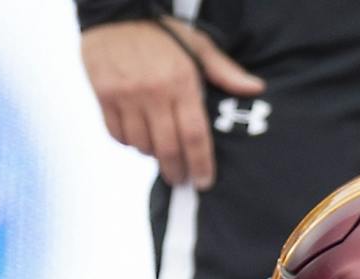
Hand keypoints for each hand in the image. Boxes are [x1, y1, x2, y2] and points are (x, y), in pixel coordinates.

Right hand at [79, 17, 264, 189]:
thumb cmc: (162, 32)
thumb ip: (225, 71)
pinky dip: (129, 142)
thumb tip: (255, 88)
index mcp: (181, 83)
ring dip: (152, 155)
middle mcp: (153, 92)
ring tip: (160, 152)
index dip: (200, 164)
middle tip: (181, 179)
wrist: (114, 13)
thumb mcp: (198, 45)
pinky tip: (138, 137)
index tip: (204, 181)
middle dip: (176, 170)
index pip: (194, 136)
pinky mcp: (103, 94)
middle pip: (168, 148)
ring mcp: (126, 95)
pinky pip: (116, 133)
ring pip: (141, 144)